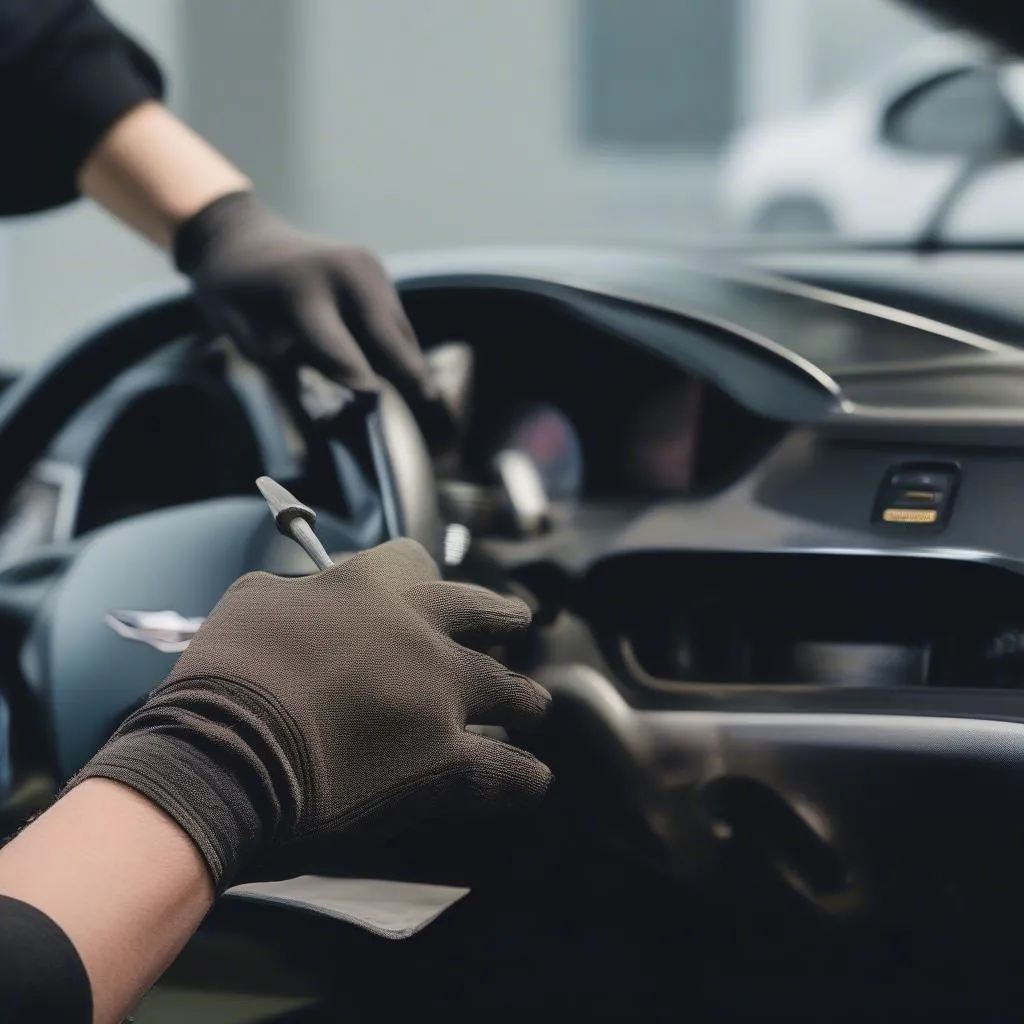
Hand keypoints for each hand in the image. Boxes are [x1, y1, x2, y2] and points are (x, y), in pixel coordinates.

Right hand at [72, 539, 551, 888]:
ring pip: (515, 693)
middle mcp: (420, 632)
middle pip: (489, 614)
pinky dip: (522, 779)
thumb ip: (298, 589)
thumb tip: (312, 587)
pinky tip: (528, 781)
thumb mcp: (253, 603)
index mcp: (370, 586)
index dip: (419, 576)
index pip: (414, 559)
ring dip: (520, 703)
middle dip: (501, 622)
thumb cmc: (222, 681)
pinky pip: (512, 773)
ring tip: (524, 712)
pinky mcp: (449, 764)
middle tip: (509, 629)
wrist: (218, 761)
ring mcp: (442, 697)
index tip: (419, 590)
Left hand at [174, 191, 452, 442]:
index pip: (338, 348)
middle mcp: (344, 272)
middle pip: (388, 336)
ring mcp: (368, 266)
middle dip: (410, 375)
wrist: (242, 237)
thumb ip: (286, 377)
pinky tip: (411, 382)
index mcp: (303, 290)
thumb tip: (329, 427)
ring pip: (399, 330)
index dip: (357, 381)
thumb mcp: (247, 341)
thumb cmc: (237, 300)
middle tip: (434, 414)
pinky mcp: (378, 270)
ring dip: (411, 367)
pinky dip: (400, 349)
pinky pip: (395, 319)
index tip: (376, 407)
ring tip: (434, 411)